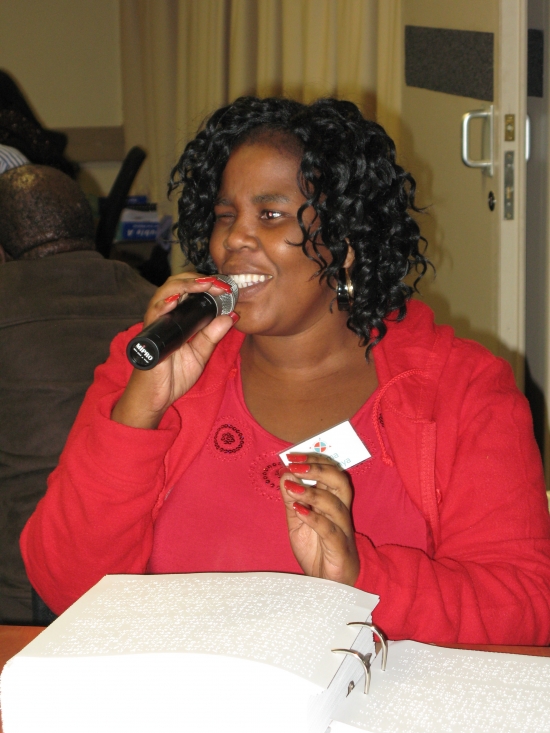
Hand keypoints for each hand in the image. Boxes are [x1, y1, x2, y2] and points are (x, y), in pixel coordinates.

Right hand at [112, 274, 237, 428]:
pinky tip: (177, 299)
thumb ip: (212, 335)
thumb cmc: (172, 377)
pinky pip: (154, 314)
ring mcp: (155, 323)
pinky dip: (164, 303)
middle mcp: (164, 316)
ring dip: (186, 285)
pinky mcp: (148, 335)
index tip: (226, 288)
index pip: (189, 291)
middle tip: (220, 284)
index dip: (207, 285)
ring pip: (165, 292)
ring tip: (205, 285)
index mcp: (177, 319)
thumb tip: (230, 316)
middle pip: (177, 285)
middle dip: (199, 280)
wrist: (155, 399)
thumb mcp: (200, 354)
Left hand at [280, 454, 359, 585]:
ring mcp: (342, 529)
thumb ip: (292, 500)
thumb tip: (284, 475)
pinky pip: (330, 530)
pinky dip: (314, 518)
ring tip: (292, 487)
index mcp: (332, 501)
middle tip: (296, 466)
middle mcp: (340, 511)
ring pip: (335, 504)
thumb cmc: (317, 549)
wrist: (328, 584)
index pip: (331, 472)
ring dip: (312, 492)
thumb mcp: (297, 522)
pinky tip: (299, 510)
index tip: (292, 456)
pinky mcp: (339, 547)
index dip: (314, 460)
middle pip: (339, 482)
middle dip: (318, 469)